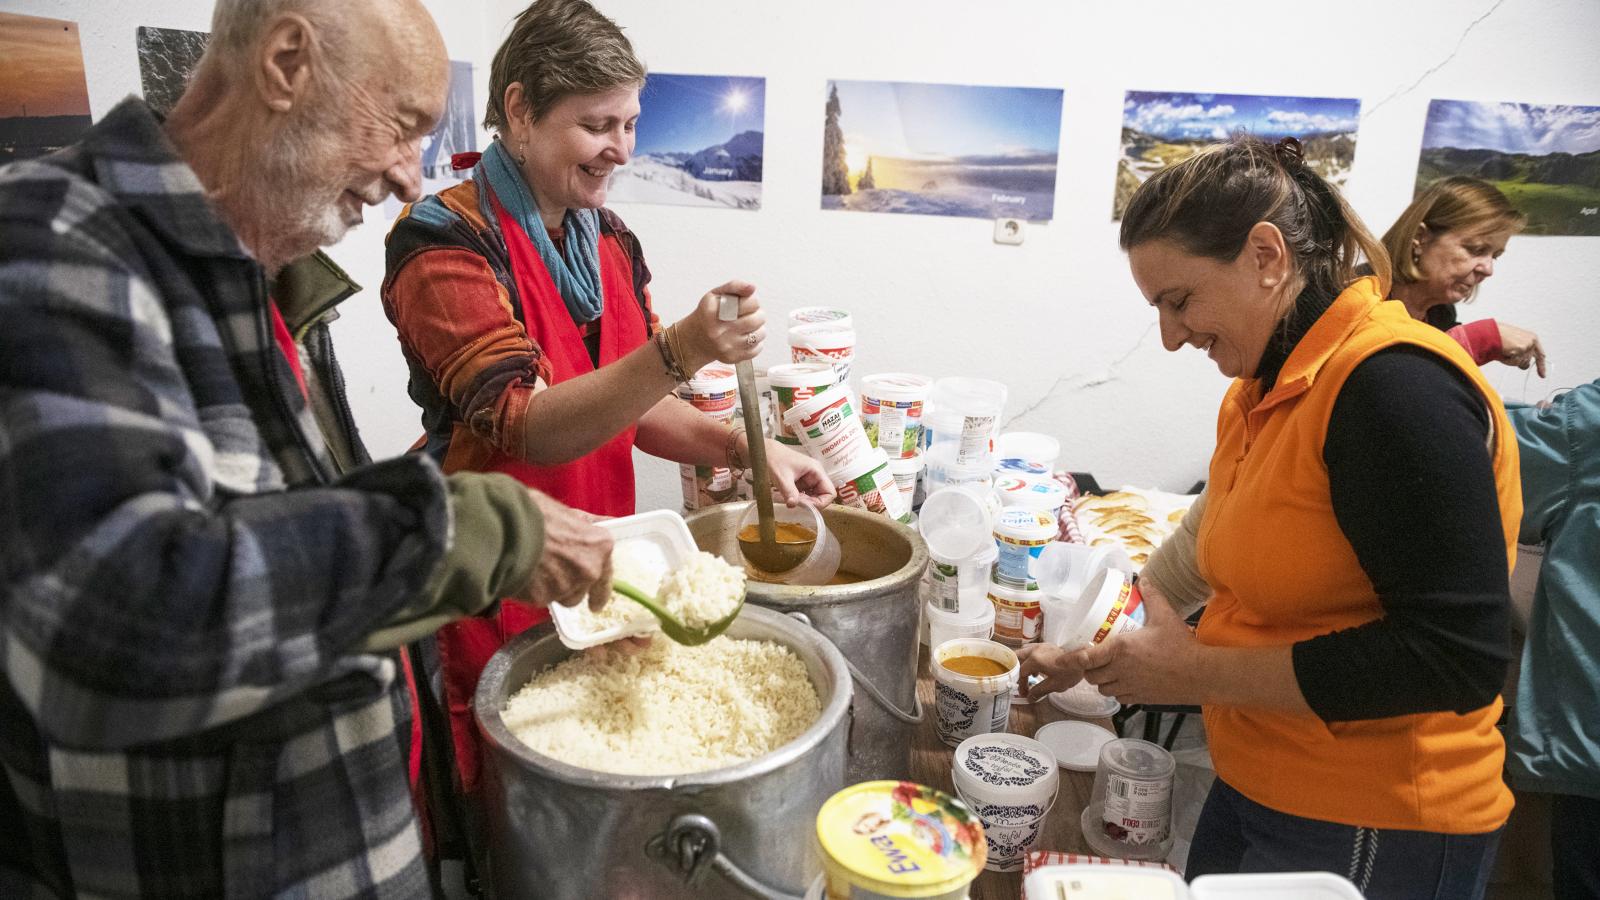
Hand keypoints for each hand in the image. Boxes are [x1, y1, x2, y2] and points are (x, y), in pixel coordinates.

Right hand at [513, 490, 613, 610]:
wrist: (503, 526)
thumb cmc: (533, 512)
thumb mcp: (565, 512)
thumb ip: (584, 525)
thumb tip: (598, 524)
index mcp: (599, 546)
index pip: (608, 571)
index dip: (601, 585)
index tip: (598, 600)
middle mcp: (589, 569)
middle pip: (585, 588)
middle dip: (574, 586)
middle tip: (560, 584)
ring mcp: (567, 586)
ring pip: (564, 597)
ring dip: (554, 590)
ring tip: (535, 570)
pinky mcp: (544, 598)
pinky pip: (541, 598)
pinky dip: (534, 591)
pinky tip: (522, 575)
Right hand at [673, 281, 763, 370]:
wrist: (695, 340)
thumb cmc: (708, 314)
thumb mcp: (715, 295)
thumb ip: (734, 286)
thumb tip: (752, 288)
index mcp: (714, 311)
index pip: (750, 303)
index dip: (753, 301)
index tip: (747, 303)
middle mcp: (718, 330)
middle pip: (756, 320)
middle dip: (759, 314)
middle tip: (753, 314)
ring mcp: (725, 346)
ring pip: (759, 335)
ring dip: (759, 328)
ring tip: (749, 326)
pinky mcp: (732, 357)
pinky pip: (757, 349)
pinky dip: (756, 342)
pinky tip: (745, 337)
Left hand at [759, 439, 835, 506]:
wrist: (764, 452)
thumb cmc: (774, 459)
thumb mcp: (782, 477)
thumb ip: (789, 491)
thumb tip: (793, 505)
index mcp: (816, 471)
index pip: (830, 492)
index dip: (821, 502)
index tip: (806, 505)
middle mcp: (815, 475)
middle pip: (823, 496)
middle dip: (811, 503)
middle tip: (796, 503)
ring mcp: (808, 479)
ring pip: (813, 497)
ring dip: (804, 503)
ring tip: (791, 500)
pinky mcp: (801, 483)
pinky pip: (805, 496)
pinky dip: (798, 500)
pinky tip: (788, 498)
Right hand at [1017, 642, 1086, 701]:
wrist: (1085, 658)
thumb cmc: (1070, 671)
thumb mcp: (1054, 685)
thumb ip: (1039, 691)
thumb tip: (1029, 698)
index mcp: (1035, 660)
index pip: (1021, 672)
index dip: (1021, 684)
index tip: (1024, 693)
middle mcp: (1035, 650)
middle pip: (1017, 657)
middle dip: (1015, 669)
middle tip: (1018, 681)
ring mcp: (1041, 645)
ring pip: (1024, 652)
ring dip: (1023, 663)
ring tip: (1028, 676)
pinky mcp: (1048, 645)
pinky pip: (1033, 651)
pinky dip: (1030, 659)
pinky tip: (1037, 669)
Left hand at [1077, 581, 1204, 705]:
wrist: (1200, 674)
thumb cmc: (1181, 645)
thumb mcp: (1165, 616)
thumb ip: (1152, 596)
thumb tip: (1143, 581)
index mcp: (1121, 649)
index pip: (1087, 657)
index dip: (1077, 657)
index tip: (1074, 654)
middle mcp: (1121, 670)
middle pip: (1091, 676)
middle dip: (1090, 668)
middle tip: (1096, 658)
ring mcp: (1130, 686)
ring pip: (1104, 689)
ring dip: (1103, 681)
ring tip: (1108, 671)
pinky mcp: (1140, 698)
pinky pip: (1119, 698)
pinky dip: (1117, 692)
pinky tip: (1125, 682)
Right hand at [1497, 321, 1545, 377]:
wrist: (1490, 333)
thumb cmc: (1499, 338)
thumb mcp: (1515, 345)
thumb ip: (1523, 353)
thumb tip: (1525, 366)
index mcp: (1532, 338)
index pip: (1540, 355)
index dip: (1541, 366)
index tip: (1542, 375)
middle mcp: (1532, 341)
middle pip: (1527, 361)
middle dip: (1517, 362)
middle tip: (1508, 354)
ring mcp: (1527, 345)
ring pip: (1522, 362)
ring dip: (1512, 360)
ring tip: (1504, 350)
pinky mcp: (1521, 348)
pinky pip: (1516, 362)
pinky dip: (1509, 360)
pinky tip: (1504, 351)